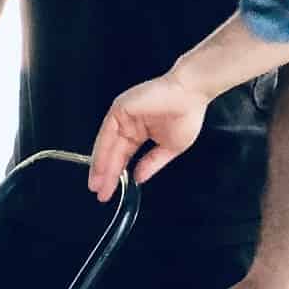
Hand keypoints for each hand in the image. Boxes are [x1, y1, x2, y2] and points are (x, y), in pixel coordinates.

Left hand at [89, 72, 208, 199]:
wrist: (191, 95)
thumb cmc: (186, 115)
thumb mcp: (170, 147)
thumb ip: (152, 163)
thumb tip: (139, 178)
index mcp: (139, 132)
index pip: (123, 156)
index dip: (116, 174)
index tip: (109, 192)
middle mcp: (127, 124)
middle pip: (112, 153)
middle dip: (106, 174)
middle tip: (99, 193)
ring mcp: (122, 116)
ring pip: (107, 144)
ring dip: (101, 165)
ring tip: (98, 185)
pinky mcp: (120, 109)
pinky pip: (108, 133)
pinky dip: (103, 150)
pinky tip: (101, 166)